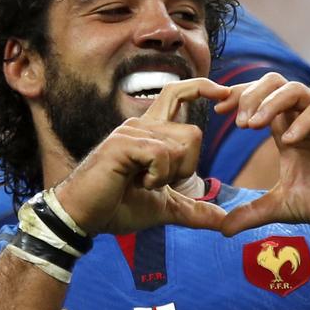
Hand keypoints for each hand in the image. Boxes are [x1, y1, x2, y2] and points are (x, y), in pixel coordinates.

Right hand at [54, 78, 229, 234]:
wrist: (84, 217)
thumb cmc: (118, 207)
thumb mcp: (164, 208)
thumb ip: (194, 211)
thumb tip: (224, 221)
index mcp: (151, 132)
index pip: (179, 93)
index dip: (202, 87)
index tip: (225, 93)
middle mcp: (142, 125)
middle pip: (194, 133)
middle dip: (187, 168)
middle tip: (157, 182)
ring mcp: (132, 131)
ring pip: (180, 146)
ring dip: (168, 176)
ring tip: (140, 183)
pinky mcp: (123, 143)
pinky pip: (162, 154)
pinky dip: (157, 177)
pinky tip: (136, 183)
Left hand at [215, 73, 309, 235]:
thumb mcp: (284, 208)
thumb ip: (253, 213)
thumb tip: (223, 230)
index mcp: (287, 130)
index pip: (260, 98)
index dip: (238, 98)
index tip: (218, 110)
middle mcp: (303, 119)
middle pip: (274, 82)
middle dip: (250, 95)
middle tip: (237, 122)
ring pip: (294, 89)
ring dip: (269, 103)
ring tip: (252, 126)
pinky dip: (302, 122)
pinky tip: (288, 142)